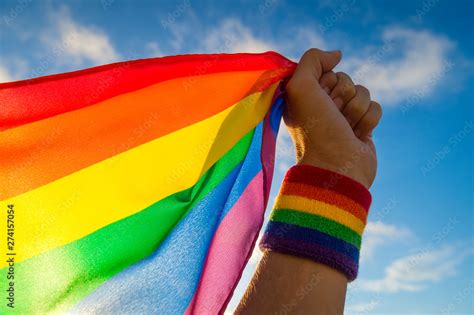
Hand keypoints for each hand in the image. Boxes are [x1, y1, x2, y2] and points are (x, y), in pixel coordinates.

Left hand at [284, 48, 381, 187]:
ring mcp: (343, 117)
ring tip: (344, 128)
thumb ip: (312, 59)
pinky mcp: (362, 127)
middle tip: (332, 116)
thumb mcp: (300, 87)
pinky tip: (357, 136)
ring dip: (355, 110)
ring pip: (363, 92)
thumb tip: (337, 55)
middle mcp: (323, 105)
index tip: (319, 101)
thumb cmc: (314, 128)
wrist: (336, 166)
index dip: (326, 83)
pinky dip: (369, 120)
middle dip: (342, 96)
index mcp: (305, 97)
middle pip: (346, 80)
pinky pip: (376, 108)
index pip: (326, 71)